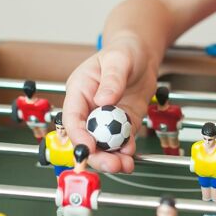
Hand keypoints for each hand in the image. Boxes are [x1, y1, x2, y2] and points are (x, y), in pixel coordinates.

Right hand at [62, 35, 159, 172]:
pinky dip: (126, 150)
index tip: (89, 147)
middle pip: (87, 138)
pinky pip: (122, 141)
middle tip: (112, 164)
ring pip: (104, 145)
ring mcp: (106, 118)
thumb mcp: (118, 59)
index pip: (72, 118)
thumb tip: (103, 100)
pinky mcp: (123, 123)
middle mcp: (89, 108)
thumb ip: (112, 79)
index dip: (79, 135)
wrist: (143, 52)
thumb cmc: (124, 50)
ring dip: (113, 158)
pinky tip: (131, 154)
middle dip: (97, 155)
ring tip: (126, 165)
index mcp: (79, 91)